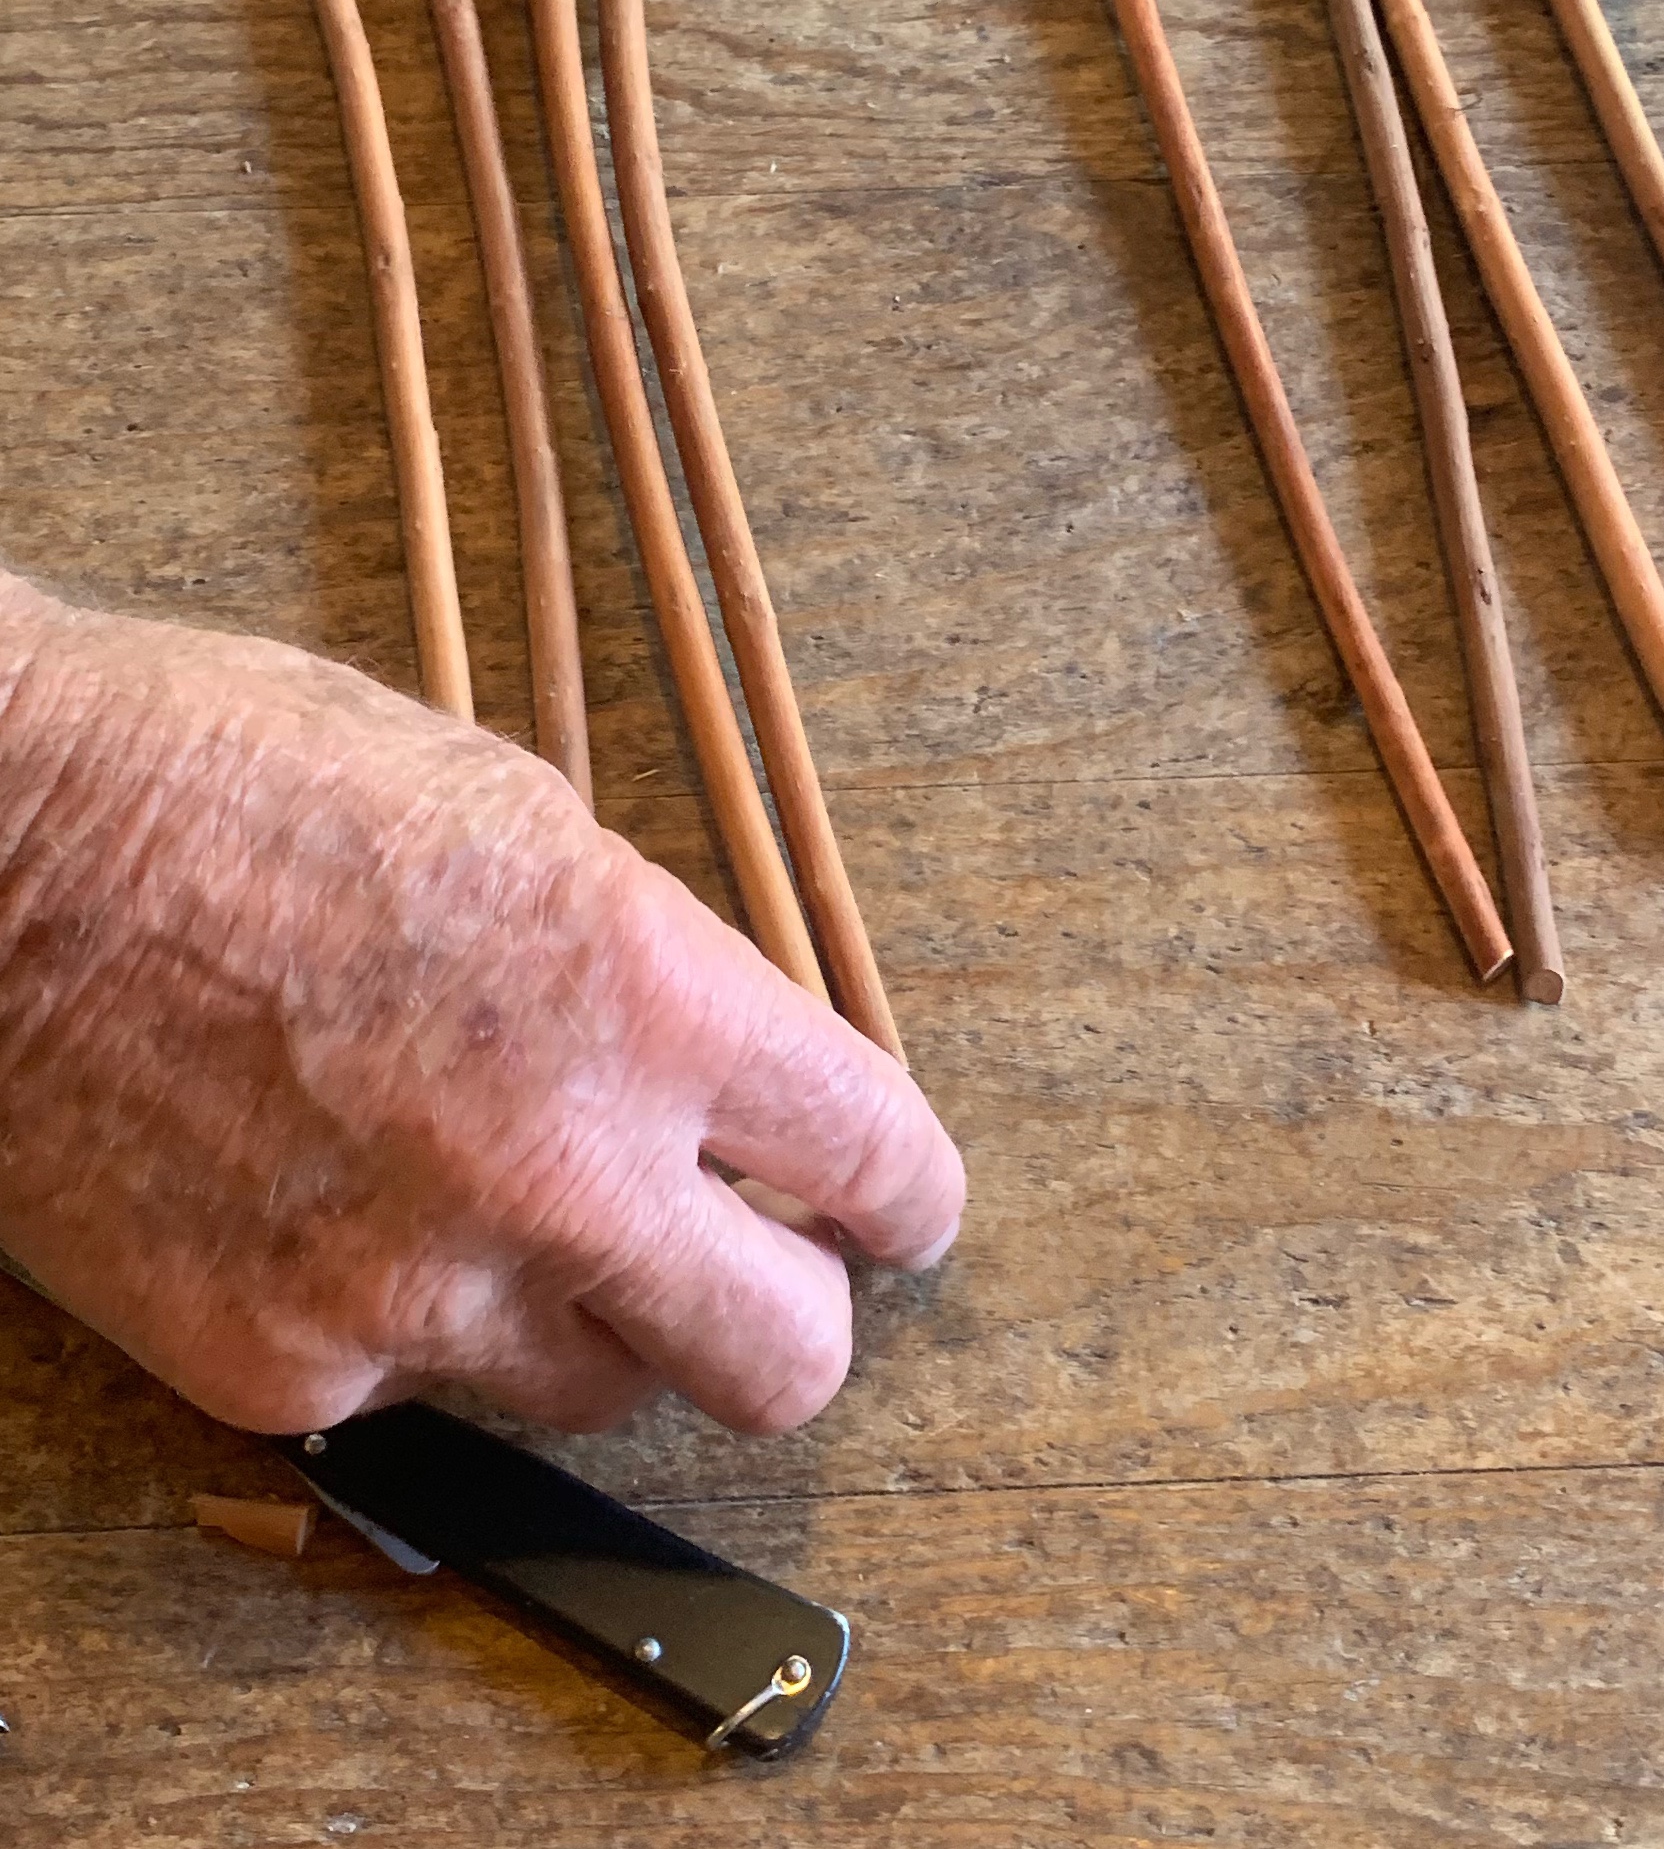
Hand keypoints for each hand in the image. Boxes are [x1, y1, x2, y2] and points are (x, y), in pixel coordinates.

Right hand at [0, 576, 962, 1437]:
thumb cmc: (248, 776)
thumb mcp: (521, 818)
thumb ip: (651, 979)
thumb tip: (731, 1082)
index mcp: (645, 999)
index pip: (872, 1161)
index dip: (906, 1197)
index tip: (898, 1207)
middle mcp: (553, 1173)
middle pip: (783, 1365)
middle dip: (793, 1311)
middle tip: (759, 1255)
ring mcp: (407, 1297)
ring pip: (599, 1395)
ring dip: (600, 1321)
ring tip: (518, 1205)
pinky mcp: (275, 1373)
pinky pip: (415, 1397)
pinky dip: (415, 1327)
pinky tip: (350, 1208)